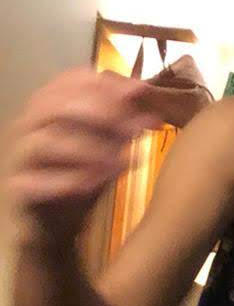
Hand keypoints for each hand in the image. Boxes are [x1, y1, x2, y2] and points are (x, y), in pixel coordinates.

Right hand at [4, 68, 164, 251]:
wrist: (56, 225)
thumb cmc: (82, 177)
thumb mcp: (109, 147)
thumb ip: (123, 120)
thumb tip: (144, 91)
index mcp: (50, 107)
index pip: (69, 80)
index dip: (105, 84)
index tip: (141, 93)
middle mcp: (29, 126)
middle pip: (52, 105)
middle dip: (97, 112)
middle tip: (133, 129)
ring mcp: (19, 157)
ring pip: (44, 142)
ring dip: (87, 148)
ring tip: (123, 161)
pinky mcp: (18, 188)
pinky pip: (34, 182)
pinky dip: (66, 182)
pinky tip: (95, 185)